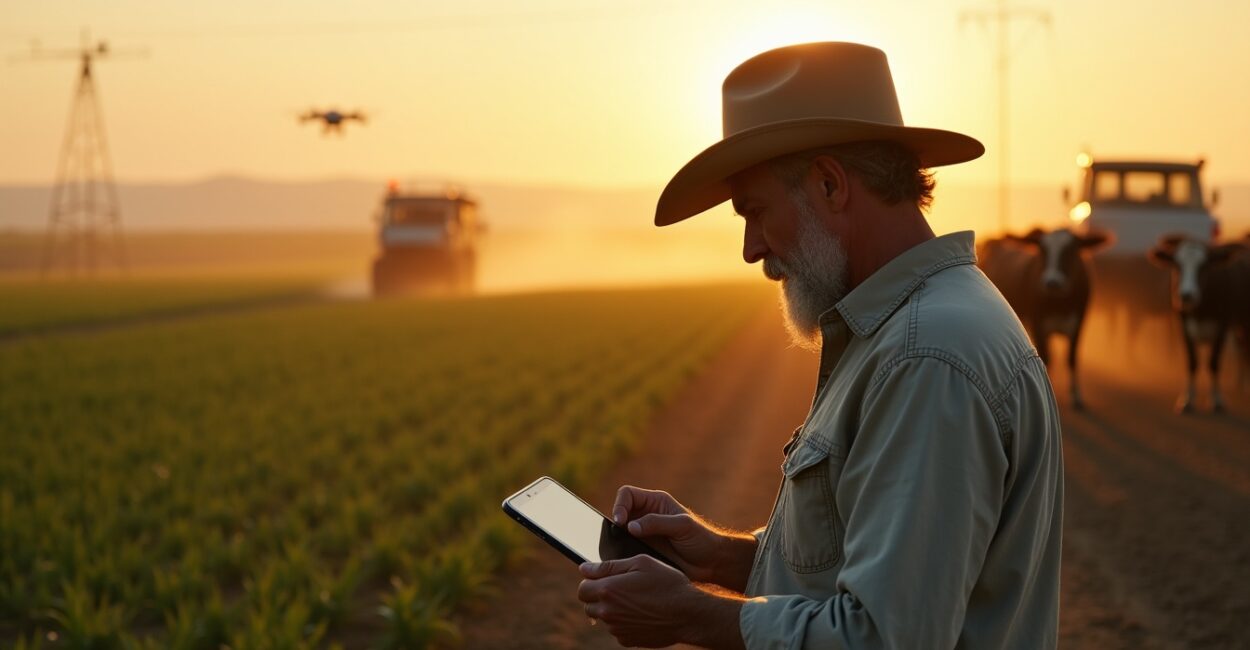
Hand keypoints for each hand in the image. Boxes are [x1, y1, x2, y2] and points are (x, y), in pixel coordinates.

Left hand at [577, 554, 698, 647]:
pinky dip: (623, 622)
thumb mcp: (641, 563)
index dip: (591, 581)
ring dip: (611, 609)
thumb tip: (584, 568)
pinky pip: (616, 630)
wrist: (688, 614)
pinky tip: (641, 613)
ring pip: (603, 618)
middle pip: (588, 605)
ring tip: (636, 600)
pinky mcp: (627, 640)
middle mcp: (608, 612)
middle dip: (598, 596)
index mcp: (608, 590)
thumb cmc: (667, 583)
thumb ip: (608, 566)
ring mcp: (617, 629)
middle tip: (620, 588)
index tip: (604, 579)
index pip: (582, 588)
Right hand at [612, 486, 755, 588]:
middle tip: (617, 536)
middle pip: (619, 512)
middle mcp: (646, 515)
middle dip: (614, 523)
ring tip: (618, 548)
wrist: (711, 563)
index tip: (621, 521)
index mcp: (655, 502)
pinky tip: (625, 559)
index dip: (620, 505)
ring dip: (616, 538)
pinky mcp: (643, 550)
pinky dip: (621, 552)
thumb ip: (657, 523)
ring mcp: (643, 533)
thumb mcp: (682, 526)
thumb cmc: (701, 539)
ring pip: (619, 532)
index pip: (627, 494)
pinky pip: (625, 548)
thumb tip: (630, 526)